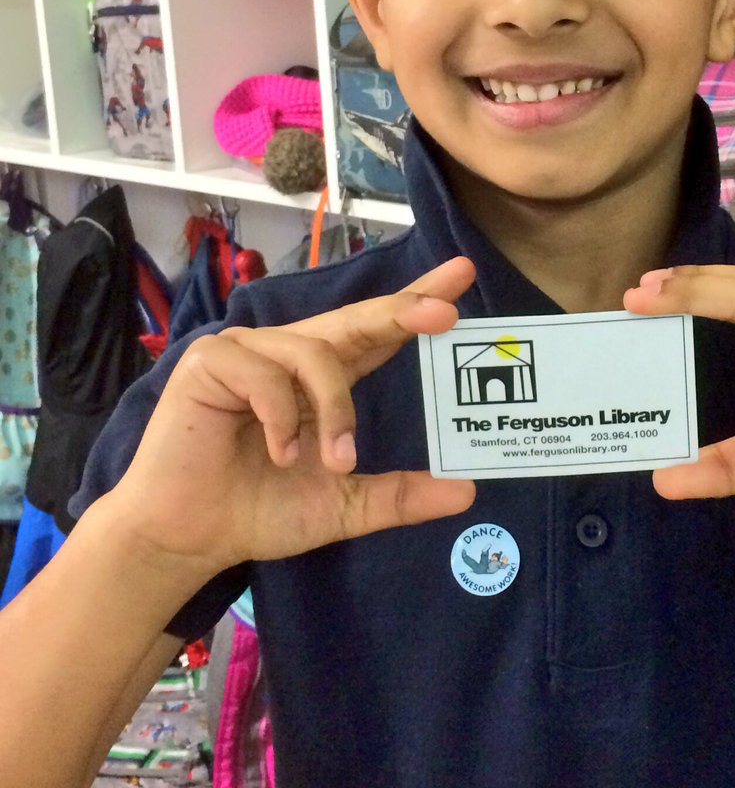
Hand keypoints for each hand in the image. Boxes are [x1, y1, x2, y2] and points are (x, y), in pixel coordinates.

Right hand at [106, 257, 477, 577]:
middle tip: (443, 311)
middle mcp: (292, 354)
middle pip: (357, 319)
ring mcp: (251, 351)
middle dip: (403, 310)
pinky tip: (277, 453)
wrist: (190, 538)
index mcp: (325, 379)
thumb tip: (467, 491)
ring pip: (316, 354)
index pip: (380, 332)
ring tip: (335, 459)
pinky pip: (265, 374)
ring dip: (334, 410)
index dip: (418, 302)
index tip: (463, 275)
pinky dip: (281, 418)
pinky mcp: (212, 360)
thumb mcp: (344, 503)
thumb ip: (400, 496)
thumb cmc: (261, 511)